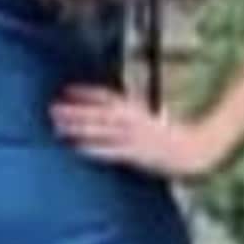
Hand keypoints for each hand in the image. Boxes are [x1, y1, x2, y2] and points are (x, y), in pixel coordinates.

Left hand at [49, 85, 216, 183]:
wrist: (192, 151)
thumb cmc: (171, 138)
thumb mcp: (150, 120)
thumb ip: (131, 116)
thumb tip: (113, 113)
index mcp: (136, 109)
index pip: (107, 96)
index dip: (86, 93)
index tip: (67, 89)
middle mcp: (132, 120)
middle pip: (98, 112)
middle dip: (74, 110)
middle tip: (52, 107)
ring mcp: (132, 137)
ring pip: (99, 129)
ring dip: (77, 127)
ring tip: (56, 124)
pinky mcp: (134, 154)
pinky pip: (108, 150)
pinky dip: (91, 148)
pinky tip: (75, 147)